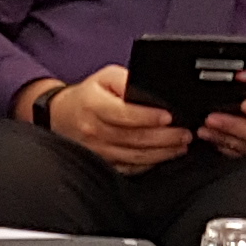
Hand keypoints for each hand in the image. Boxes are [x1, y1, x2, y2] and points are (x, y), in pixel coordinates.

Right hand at [48, 65, 191, 173]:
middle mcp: (93, 130)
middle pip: (133, 138)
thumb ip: (126, 80)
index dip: (148, 117)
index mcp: (93, 105)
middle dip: (164, 138)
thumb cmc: (87, 96)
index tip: (169, 117)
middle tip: (185, 134)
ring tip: (180, 146)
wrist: (60, 116)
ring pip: (134, 156)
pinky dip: (149, 164)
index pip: (124, 114)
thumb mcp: (104, 77)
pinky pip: (129, 168)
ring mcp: (96, 150)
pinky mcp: (101, 163)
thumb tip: (151, 90)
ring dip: (162, 153)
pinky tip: (163, 157)